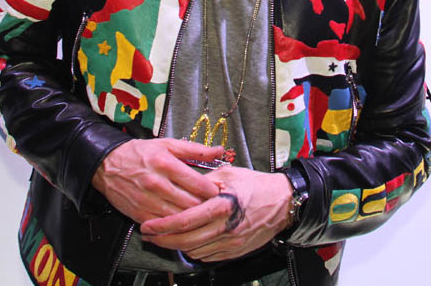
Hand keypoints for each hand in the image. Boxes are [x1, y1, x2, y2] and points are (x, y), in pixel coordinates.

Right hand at [91, 138, 225, 222]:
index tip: (218, 190)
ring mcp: (148, 201)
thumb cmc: (139, 153)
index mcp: (165, 164)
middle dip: (206, 206)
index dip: (213, 190)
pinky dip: (176, 225)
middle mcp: (157, 183)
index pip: (198, 184)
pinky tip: (182, 219)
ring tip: (200, 212)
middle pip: (192, 203)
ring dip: (193, 217)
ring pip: (180, 217)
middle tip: (213, 204)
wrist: (107, 165)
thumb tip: (219, 151)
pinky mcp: (140, 215)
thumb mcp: (167, 145)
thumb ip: (195, 149)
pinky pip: (165, 226)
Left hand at [139, 166, 291, 261]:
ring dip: (176, 246)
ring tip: (163, 237)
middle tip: (148, 235)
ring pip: (194, 251)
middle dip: (163, 240)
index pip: (185, 220)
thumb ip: (203, 181)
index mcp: (222, 206)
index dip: (163, 225)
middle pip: (185, 241)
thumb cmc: (255, 185)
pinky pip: (207, 256)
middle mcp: (225, 228)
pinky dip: (193, 250)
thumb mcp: (227, 174)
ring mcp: (231, 243)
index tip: (148, 224)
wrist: (282, 203)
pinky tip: (185, 241)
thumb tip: (180, 184)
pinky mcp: (235, 252)